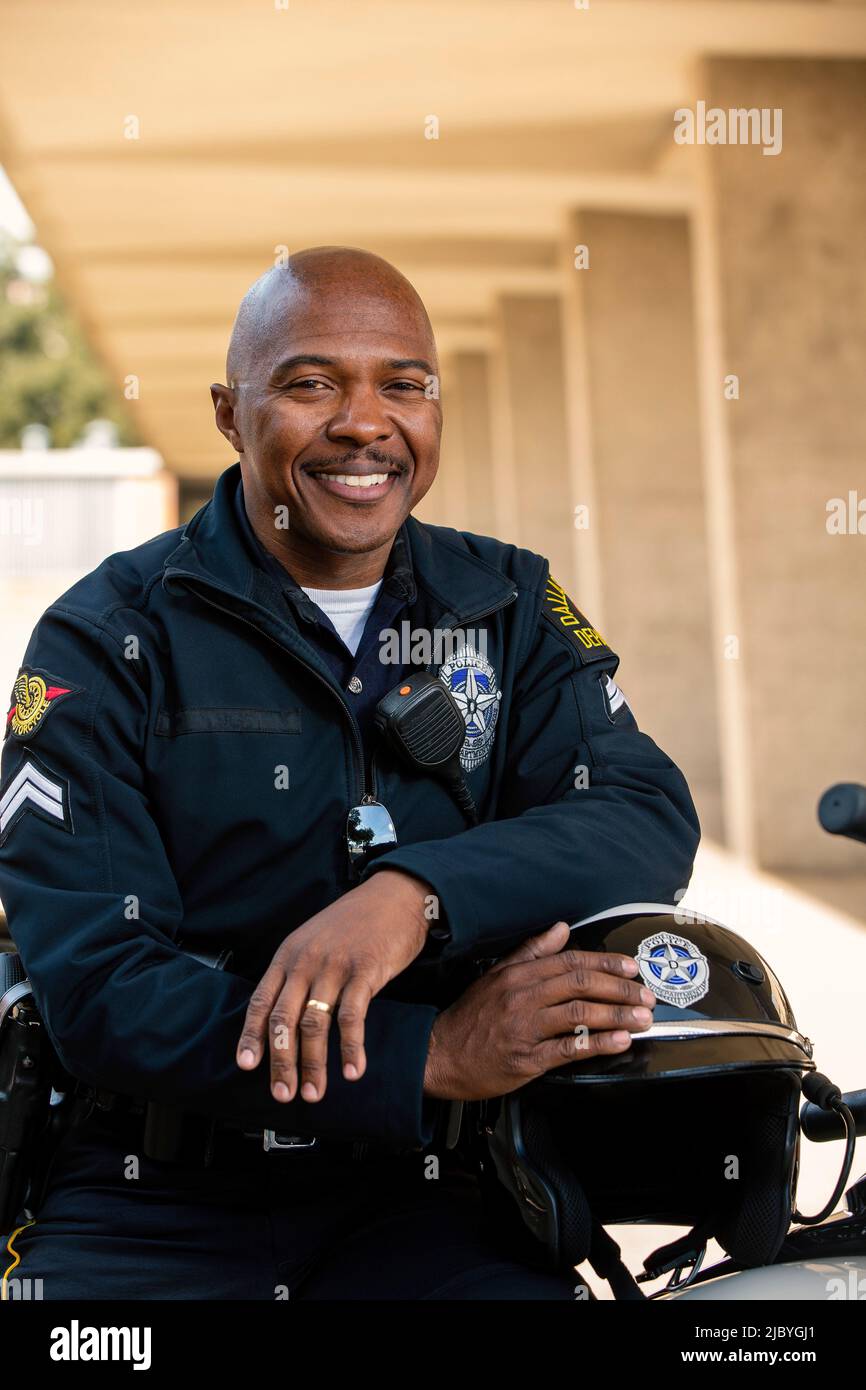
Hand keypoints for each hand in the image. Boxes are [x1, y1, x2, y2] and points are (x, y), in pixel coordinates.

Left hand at [236, 869, 431, 1103]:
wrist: (395, 896)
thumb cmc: (356, 922)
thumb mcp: (314, 940)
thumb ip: (298, 972)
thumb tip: (286, 1016)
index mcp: (288, 955)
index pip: (261, 1001)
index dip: (252, 1036)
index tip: (246, 1065)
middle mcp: (306, 961)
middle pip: (283, 1019)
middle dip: (280, 1062)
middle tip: (282, 1093)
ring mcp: (334, 966)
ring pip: (315, 1024)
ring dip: (313, 1064)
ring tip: (314, 1092)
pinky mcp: (365, 971)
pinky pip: (352, 1018)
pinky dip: (351, 1049)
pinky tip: (353, 1070)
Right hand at [423, 921, 655, 1100]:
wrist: (438, 1054)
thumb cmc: (471, 1017)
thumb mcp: (496, 975)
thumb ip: (531, 952)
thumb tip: (560, 929)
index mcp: (518, 975)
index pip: (570, 961)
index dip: (605, 963)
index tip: (631, 968)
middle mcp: (523, 997)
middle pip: (580, 984)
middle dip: (620, 988)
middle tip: (645, 995)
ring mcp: (525, 1028)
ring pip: (579, 1013)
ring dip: (617, 1014)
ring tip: (642, 1017)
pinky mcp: (526, 1059)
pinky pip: (569, 1048)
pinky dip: (598, 1043)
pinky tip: (619, 1041)